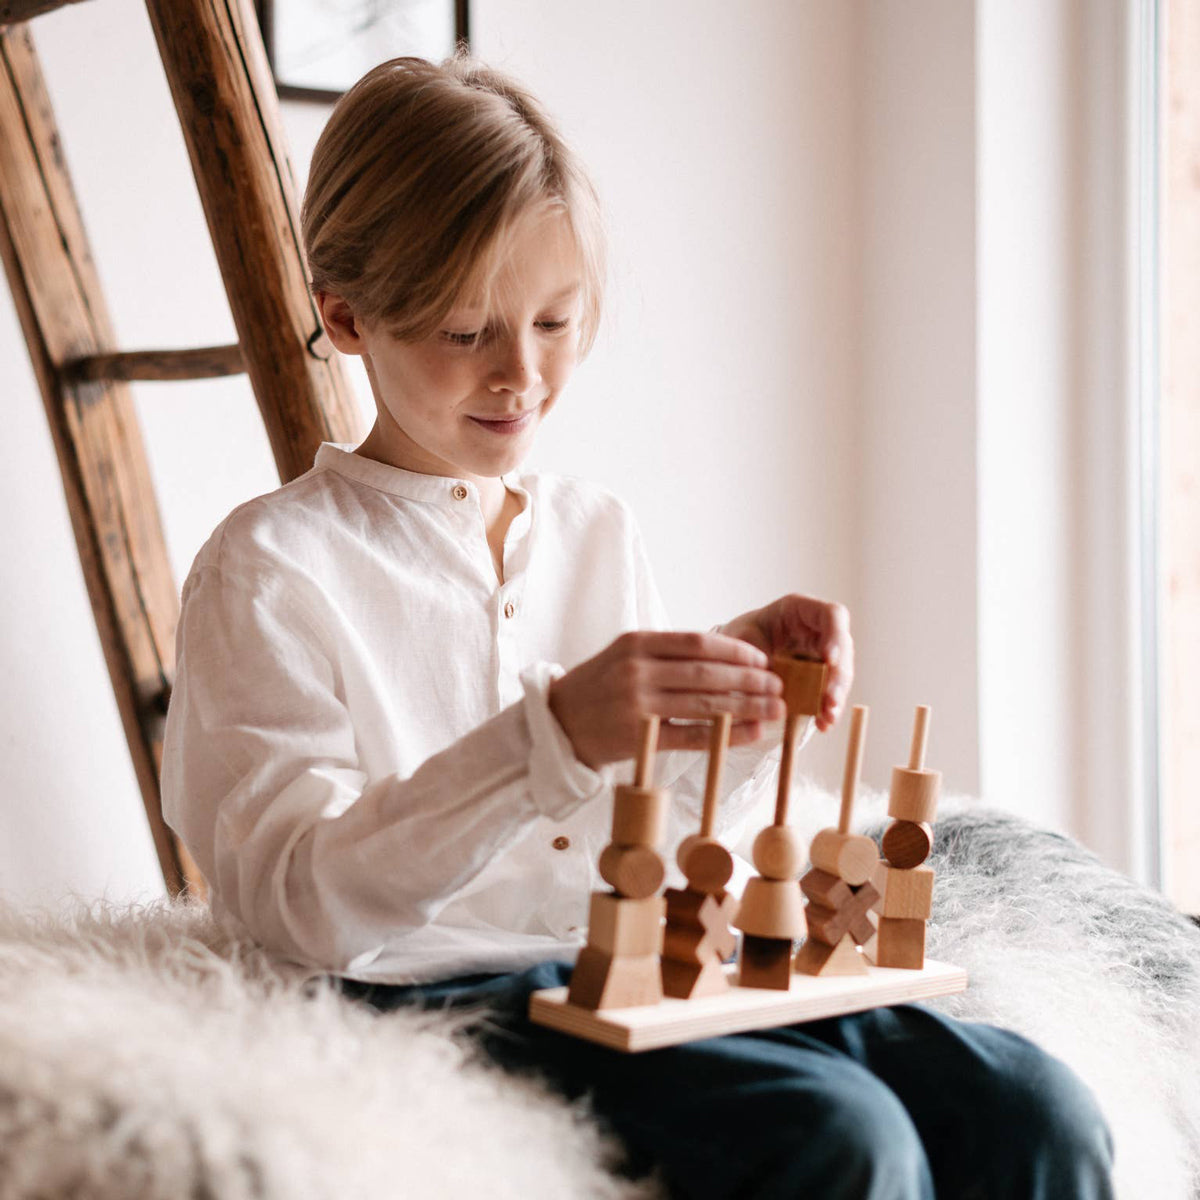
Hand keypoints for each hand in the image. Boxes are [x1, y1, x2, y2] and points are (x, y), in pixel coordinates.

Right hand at [547, 631, 785, 769]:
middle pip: (707, 673)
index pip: (697, 643)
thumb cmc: (599, 688)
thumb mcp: (624, 657)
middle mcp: (636, 670)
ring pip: (705, 704)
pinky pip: (693, 735)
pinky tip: (751, 733)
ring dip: (747, 706)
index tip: (762, 660)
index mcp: (637, 643)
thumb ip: (666, 654)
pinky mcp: (638, 735)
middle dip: (749, 680)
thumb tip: (725, 657)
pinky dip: (726, 735)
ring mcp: (636, 704)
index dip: (735, 652)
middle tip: (778, 686)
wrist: (556, 724)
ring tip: (776, 709)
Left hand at [719, 595, 852, 731]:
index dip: (835, 636)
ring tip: (827, 717)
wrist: (735, 655)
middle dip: (838, 676)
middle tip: (830, 699)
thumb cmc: (739, 638)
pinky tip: (823, 723)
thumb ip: (752, 653)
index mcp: (801, 610)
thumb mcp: (740, 638)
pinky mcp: (821, 678)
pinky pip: (830, 694)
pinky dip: (827, 710)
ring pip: (841, 674)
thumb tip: (764, 678)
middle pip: (842, 649)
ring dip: (836, 697)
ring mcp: (823, 655)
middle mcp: (819, 631)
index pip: (832, 615)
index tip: (829, 658)